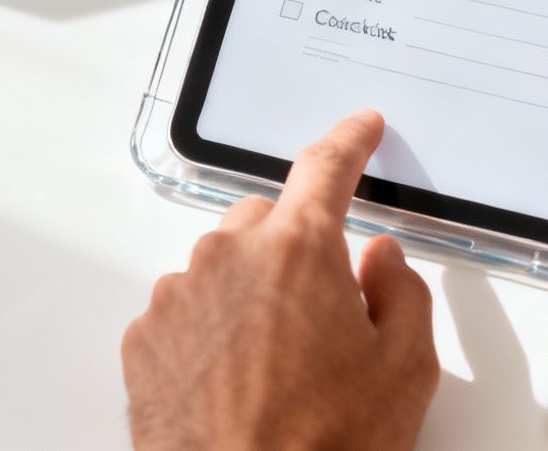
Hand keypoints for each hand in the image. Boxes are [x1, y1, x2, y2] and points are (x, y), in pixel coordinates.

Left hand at [122, 112, 439, 450]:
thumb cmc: (321, 445)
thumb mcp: (404, 370)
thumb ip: (402, 292)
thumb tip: (381, 260)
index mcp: (298, 250)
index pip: (325, 167)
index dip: (348, 142)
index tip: (360, 128)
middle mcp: (227, 256)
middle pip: (268, 220)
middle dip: (298, 248)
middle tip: (326, 314)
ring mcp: (177, 295)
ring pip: (222, 264)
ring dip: (251, 292)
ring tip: (278, 364)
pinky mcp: (143, 337)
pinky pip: (185, 308)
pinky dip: (211, 328)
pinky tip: (237, 379)